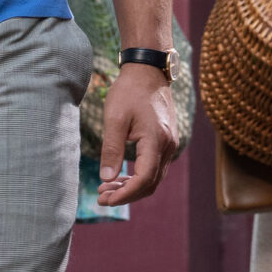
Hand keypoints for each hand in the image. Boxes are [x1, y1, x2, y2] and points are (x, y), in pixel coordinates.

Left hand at [94, 63, 181, 207]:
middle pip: (150, 183)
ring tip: (107, 189)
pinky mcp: (167, 141)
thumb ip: (111, 149)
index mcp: (156, 141)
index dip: (124, 194)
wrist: (148, 72)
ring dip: (132, 187)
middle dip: (126, 195)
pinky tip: (121, 177)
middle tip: (101, 198)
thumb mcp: (115, 118)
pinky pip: (155, 167)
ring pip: (154, 178)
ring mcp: (170, 144)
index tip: (104, 199)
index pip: (143, 179)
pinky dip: (139, 177)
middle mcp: (168, 146)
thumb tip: (106, 178)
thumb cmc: (129, 91)